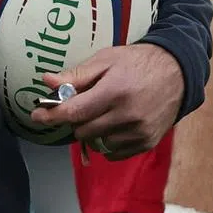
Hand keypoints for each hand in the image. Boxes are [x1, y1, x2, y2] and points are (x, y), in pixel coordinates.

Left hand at [29, 43, 183, 158]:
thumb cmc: (136, 62)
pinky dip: (106, 142)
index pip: (74, 112)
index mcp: (114, 92)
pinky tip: (112, 124)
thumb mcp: (105, 60)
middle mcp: (127, 116)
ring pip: (97, 143)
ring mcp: (139, 132)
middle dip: (75, 119)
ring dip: (91, 131)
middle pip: (83, 130)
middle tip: (80, 105)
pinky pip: (114, 153)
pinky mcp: (147, 143)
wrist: (177, 72)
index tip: (36, 116)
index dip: (51, 116)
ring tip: (101, 112)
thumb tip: (47, 81)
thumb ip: (76, 75)